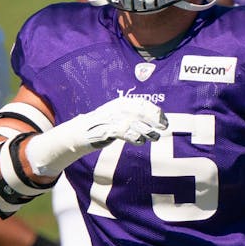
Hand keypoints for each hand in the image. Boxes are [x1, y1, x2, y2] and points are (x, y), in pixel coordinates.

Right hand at [24, 95, 168, 177]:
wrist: (79, 134)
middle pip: (140, 111)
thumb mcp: (119, 118)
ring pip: (134, 122)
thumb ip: (134, 118)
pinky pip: (123, 132)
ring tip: (154, 138)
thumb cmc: (103, 127)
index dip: (155, 112)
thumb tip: (156, 122)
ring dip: (146, 131)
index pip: (141, 103)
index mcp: (120, 103)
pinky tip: (140, 142)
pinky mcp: (105, 130)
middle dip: (154, 119)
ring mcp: (110, 119)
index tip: (165, 120)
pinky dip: (134, 137)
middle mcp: (116, 108)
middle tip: (164, 128)